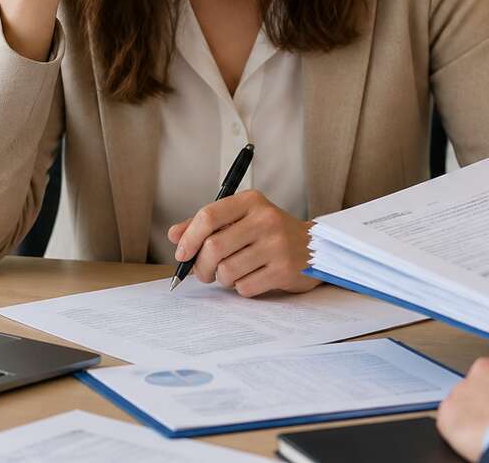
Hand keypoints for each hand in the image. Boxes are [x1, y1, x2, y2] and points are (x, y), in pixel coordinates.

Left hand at [167, 189, 318, 296]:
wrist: (314, 248)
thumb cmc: (270, 234)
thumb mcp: (241, 220)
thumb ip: (207, 225)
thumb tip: (174, 235)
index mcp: (251, 201)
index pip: (209, 216)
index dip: (189, 238)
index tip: (182, 254)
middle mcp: (265, 219)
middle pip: (213, 247)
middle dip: (202, 266)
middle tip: (205, 272)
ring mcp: (277, 244)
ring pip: (227, 271)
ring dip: (223, 279)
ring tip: (233, 273)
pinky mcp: (284, 269)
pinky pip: (244, 287)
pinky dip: (241, 288)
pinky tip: (253, 278)